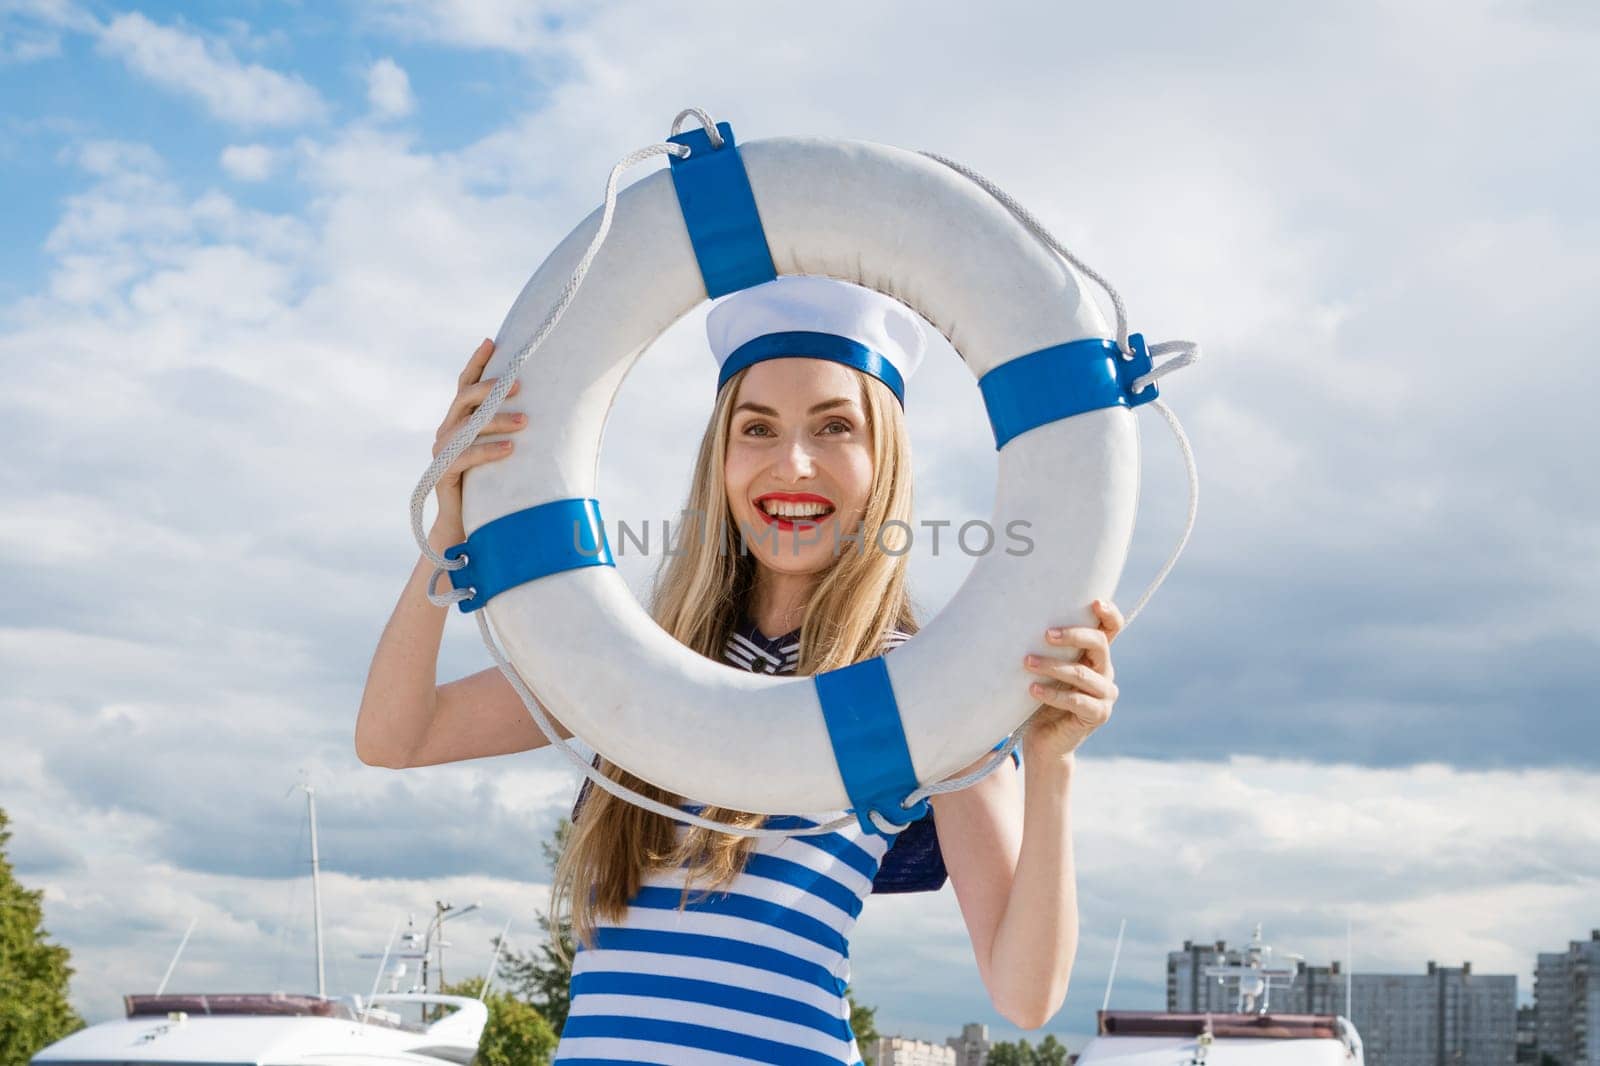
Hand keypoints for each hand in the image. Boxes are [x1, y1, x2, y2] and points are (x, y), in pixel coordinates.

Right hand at [432, 338, 526, 537]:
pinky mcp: (443, 473)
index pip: (465, 385)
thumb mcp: (499, 449)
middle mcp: (446, 431)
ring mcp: (442, 452)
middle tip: (520, 384)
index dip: (476, 363)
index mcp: (457, 421)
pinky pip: (466, 457)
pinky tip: (510, 449)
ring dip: (498, 421)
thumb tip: (543, 407)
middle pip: (465, 399)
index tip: (491, 341)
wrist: (465, 525)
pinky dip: (489, 450)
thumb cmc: (489, 484)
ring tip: (525, 421)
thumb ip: (508, 428)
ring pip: (469, 426)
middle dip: (491, 389)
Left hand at [1020, 599, 1123, 763]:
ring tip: (1027, 662)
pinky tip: (1032, 689)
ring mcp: (1105, 695)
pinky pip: (1076, 701)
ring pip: (1082, 673)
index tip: (1094, 602)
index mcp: (1095, 655)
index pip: (1112, 629)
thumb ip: (1046, 648)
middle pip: (1100, 644)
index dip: (1109, 614)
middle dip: (1073, 635)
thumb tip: (1021, 617)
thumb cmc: (1040, 697)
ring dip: (1052, 666)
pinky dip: (1052, 694)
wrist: (1044, 741)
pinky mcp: (1097, 715)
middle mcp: (1105, 671)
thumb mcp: (1045, 668)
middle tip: (1046, 634)